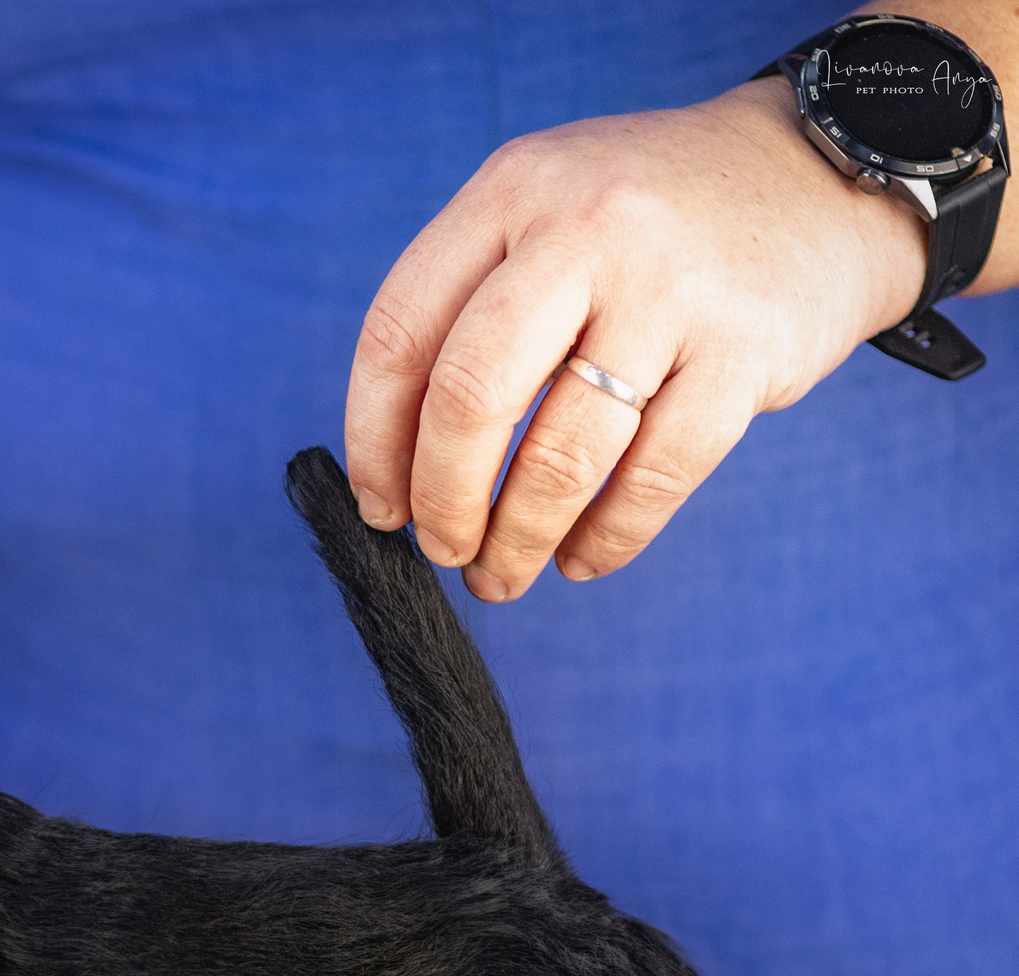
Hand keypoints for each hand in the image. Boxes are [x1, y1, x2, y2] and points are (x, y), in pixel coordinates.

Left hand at [344, 78, 928, 601]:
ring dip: (517, 538)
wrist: (828, 173)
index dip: (375, 440)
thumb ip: (470, 306)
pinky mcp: (746, 351)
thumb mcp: (548, 210)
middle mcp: (585, 230)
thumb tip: (396, 463)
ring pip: (562, 455)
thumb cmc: (653, 222)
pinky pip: (654, 476)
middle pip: (470, 396)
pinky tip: (581, 558)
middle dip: (441, 497)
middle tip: (442, 548)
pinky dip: (607, 536)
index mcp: (513, 190)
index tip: (379, 504)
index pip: (401, 332)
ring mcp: (671, 290)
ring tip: (500, 574)